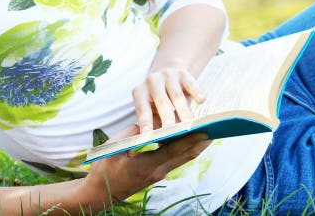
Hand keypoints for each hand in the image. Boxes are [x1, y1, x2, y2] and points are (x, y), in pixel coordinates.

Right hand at [81, 125, 210, 202]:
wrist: (100, 193)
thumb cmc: (104, 169)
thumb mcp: (115, 147)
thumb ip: (133, 133)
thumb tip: (149, 121)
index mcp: (147, 165)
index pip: (174, 149)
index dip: (191, 138)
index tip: (205, 128)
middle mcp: (157, 171)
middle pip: (185, 155)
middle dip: (200, 142)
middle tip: (215, 127)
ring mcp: (158, 174)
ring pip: (182, 158)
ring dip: (194, 145)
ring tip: (207, 130)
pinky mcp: (156, 174)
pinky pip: (174, 159)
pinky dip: (182, 148)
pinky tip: (187, 137)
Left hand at [132, 67, 205, 132]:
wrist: (168, 76)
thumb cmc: (158, 102)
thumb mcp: (152, 112)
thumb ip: (152, 127)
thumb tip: (155, 147)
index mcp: (140, 93)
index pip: (142, 110)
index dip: (145, 123)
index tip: (148, 136)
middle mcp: (152, 81)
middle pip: (161, 102)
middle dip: (167, 118)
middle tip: (173, 132)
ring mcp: (167, 75)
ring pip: (176, 95)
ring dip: (183, 110)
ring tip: (190, 124)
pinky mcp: (183, 73)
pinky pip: (190, 83)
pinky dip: (196, 91)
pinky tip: (202, 100)